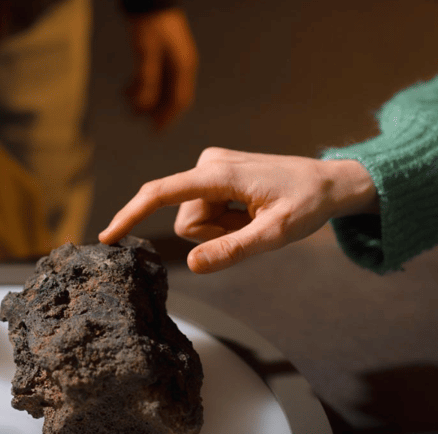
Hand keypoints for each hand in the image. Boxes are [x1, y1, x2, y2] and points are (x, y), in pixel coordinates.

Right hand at [98, 148, 378, 272]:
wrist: (330, 182)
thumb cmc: (308, 204)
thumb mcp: (276, 235)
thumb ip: (232, 251)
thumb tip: (190, 266)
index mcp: (219, 174)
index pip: (161, 194)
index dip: (131, 215)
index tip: (107, 237)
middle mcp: (209, 163)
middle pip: (185, 221)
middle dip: (214, 235)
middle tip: (254, 227)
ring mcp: (211, 166)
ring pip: (194, 219)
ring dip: (223, 229)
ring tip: (255, 218)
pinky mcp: (215, 172)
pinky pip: (204, 210)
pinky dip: (225, 220)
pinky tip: (251, 211)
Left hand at [125, 8, 198, 130]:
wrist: (149, 1)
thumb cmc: (150, 24)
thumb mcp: (146, 51)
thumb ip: (146, 78)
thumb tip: (143, 105)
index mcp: (184, 66)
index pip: (179, 99)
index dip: (168, 117)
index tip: (156, 130)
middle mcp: (180, 66)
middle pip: (171, 97)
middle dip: (155, 111)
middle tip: (140, 121)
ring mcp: (172, 61)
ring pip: (161, 89)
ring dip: (145, 99)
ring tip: (128, 105)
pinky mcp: (160, 56)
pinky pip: (154, 79)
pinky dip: (141, 87)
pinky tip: (127, 90)